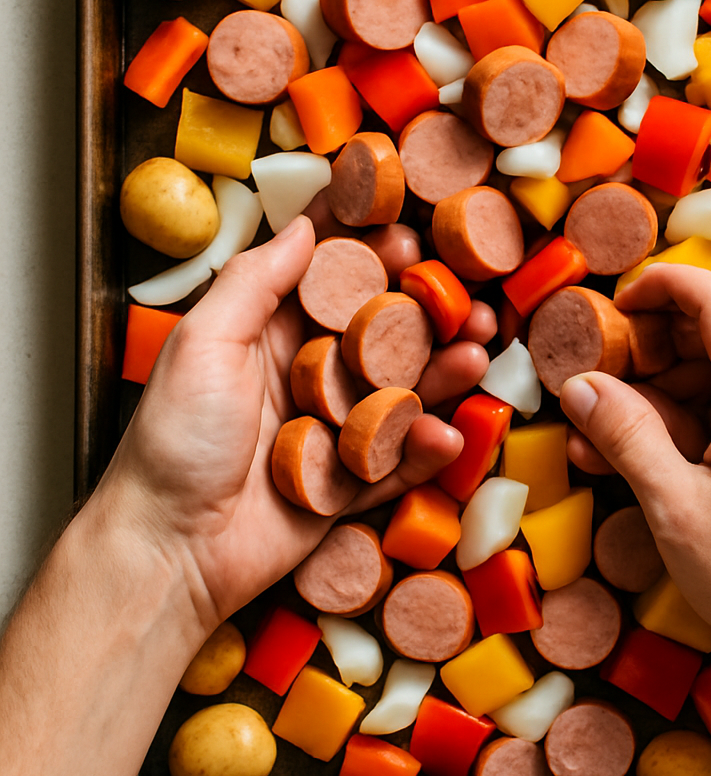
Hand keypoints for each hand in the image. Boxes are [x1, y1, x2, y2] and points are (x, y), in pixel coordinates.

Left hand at [96, 216, 464, 632]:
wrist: (168, 551)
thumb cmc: (172, 442)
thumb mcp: (203, 344)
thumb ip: (255, 283)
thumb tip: (303, 225)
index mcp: (268, 332)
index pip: (328, 276)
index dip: (368, 249)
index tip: (410, 224)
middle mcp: (307, 374)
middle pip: (380, 331)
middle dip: (427, 309)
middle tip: (467, 294)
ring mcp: (332, 429)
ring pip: (402, 392)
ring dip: (443, 372)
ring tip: (478, 352)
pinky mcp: (347, 482)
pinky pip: (397, 461)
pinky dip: (425, 450)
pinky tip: (447, 435)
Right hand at [559, 263, 710, 675]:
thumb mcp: (673, 507)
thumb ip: (625, 434)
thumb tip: (580, 388)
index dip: (664, 286)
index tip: (620, 302)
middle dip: (673, 323)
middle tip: (622, 351)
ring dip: (684, 367)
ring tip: (627, 408)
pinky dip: (704, 401)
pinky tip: (658, 437)